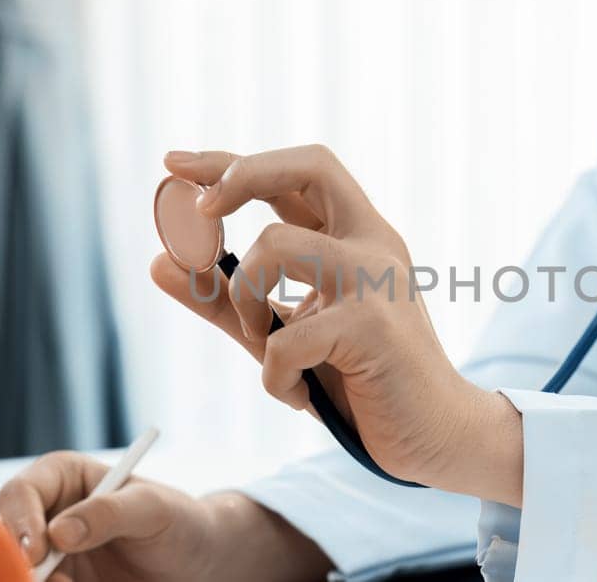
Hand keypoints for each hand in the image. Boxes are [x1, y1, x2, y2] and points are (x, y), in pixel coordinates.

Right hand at [0, 451, 331, 580]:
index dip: (20, 520)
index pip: (21, 492)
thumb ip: (109, 512)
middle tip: (44, 581)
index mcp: (63, 478)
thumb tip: (59, 532)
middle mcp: (48, 515)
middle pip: (6, 537)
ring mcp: (51, 554)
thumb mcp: (153, 509)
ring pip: (18, 570)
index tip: (37, 550)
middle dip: (19, 561)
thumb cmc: (179, 520)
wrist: (197, 562)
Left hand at [161, 146, 523, 504]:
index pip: (298, 170)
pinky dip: (274, 377)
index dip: (233, 161)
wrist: (437, 436)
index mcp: (358, 237)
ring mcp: (376, 282)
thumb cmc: (361, 383)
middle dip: (237, 174)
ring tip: (261, 340)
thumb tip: (159, 262)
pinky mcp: (373, 329)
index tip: (175, 164)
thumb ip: (224, 300)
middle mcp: (372, 245)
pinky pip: (283, 339)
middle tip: (198, 211)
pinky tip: (296, 395)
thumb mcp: (282, 335)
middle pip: (306, 166)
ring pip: (275, 243)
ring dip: (243, 295)